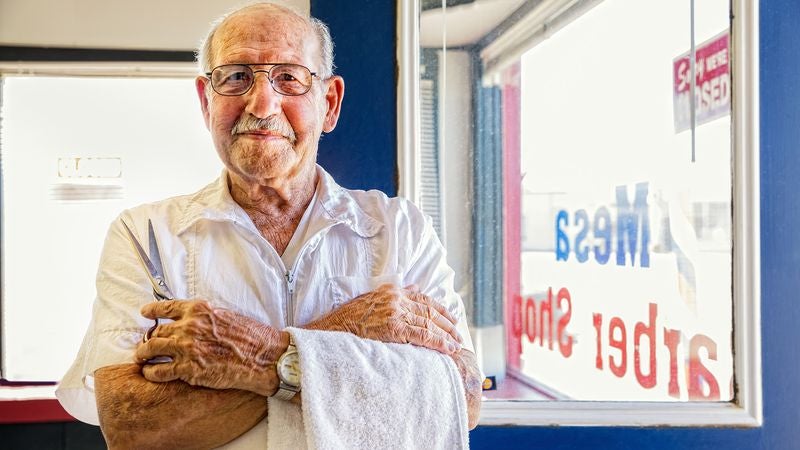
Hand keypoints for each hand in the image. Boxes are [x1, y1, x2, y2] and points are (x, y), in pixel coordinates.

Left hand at [134, 300, 285, 395]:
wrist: (264, 357)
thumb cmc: (252, 337)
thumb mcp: (227, 315)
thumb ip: (205, 317)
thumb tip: (193, 321)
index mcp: (199, 309)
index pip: (166, 307)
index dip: (151, 310)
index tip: (145, 313)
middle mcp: (189, 326)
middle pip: (156, 330)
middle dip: (147, 337)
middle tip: (145, 343)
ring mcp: (186, 348)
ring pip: (151, 348)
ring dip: (143, 354)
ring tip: (141, 358)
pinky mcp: (188, 369)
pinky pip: (159, 371)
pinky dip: (151, 372)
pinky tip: (150, 373)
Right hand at [306, 284, 462, 354]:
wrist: (331, 331)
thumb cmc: (348, 319)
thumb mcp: (371, 298)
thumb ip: (395, 293)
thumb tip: (415, 287)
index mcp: (392, 291)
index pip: (424, 299)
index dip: (441, 310)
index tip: (452, 320)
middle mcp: (396, 299)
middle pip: (429, 311)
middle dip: (447, 324)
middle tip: (458, 336)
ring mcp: (395, 314)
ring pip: (429, 324)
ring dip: (446, 336)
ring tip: (456, 345)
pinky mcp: (394, 329)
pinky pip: (422, 336)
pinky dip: (438, 343)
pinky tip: (447, 349)